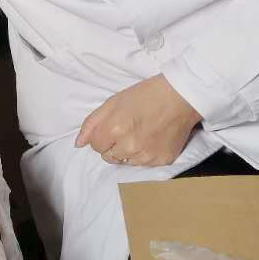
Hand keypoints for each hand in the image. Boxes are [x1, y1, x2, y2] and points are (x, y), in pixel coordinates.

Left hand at [75, 75, 201, 167]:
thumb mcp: (112, 102)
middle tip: (126, 129)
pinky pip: (144, 164)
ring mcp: (146, 157)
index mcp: (114, 129)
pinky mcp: (162, 162)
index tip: (112, 126)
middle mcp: (129, 147)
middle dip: (112, 145)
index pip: (95, 146)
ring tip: (140, 133)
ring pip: (125, 162)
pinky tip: (152, 139)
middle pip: (108, 157)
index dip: (102, 135)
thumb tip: (78, 145)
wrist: (180, 96)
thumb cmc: (144, 95)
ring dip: (128, 152)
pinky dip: (144, 155)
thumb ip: (91, 124)